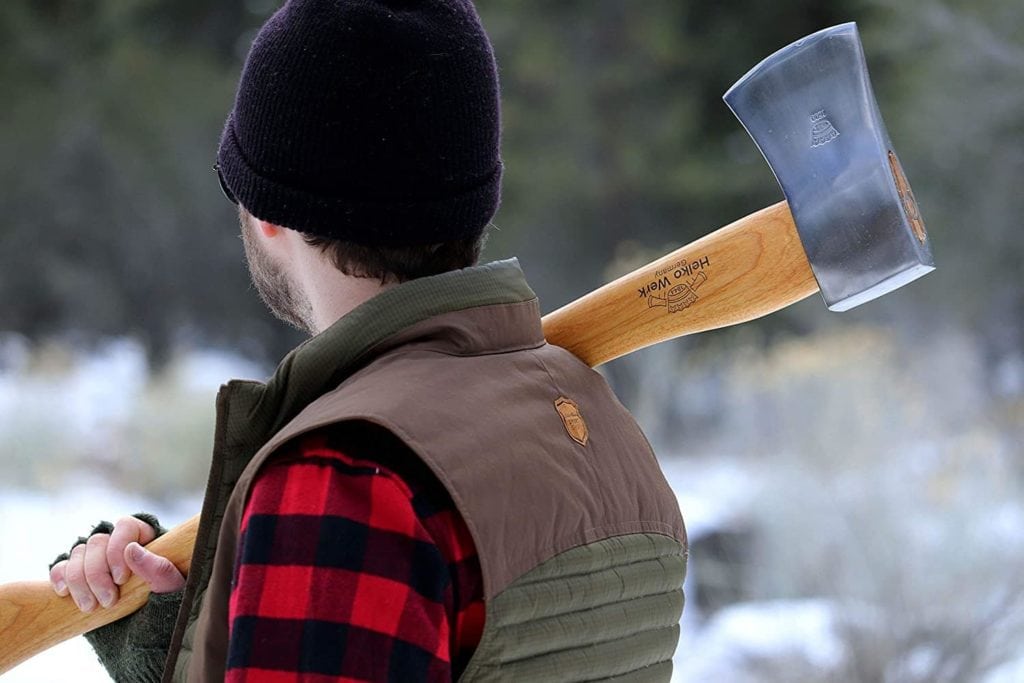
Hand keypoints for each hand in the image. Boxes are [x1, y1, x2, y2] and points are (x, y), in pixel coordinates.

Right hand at [49, 516, 185, 612]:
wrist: (151, 630)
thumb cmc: (169, 603)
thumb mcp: (172, 589)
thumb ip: (158, 569)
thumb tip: (132, 549)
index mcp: (145, 538)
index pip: (125, 526)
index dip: (117, 549)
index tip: (122, 579)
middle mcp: (118, 543)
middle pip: (97, 542)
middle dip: (97, 574)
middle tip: (108, 602)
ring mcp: (97, 559)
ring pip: (77, 554)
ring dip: (79, 581)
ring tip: (90, 607)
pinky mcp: (80, 576)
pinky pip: (61, 568)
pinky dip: (60, 578)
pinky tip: (64, 593)